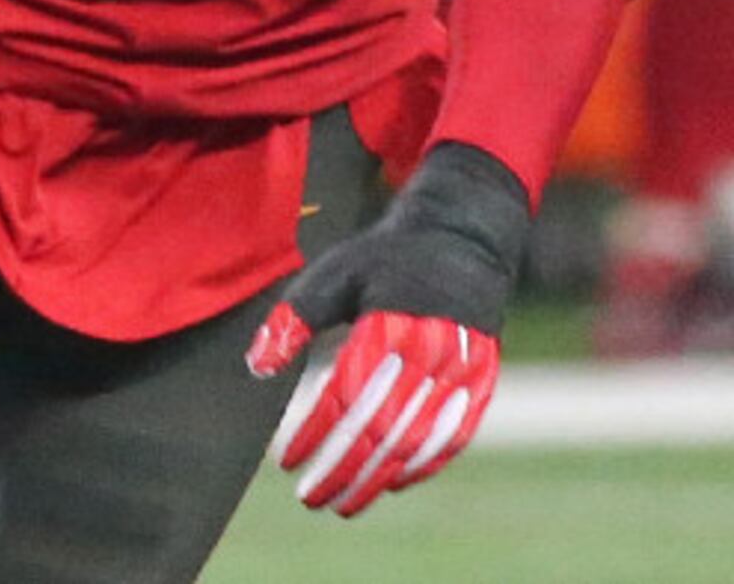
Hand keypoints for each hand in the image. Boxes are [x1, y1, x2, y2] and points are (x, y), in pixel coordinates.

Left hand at [246, 142, 529, 516]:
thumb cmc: (383, 259)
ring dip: (379, 477)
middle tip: (310, 497)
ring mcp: (462, 370)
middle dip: (342, 468)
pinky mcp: (482, 380)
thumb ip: (294, 320)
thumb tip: (257, 368)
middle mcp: (430, 353)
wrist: (461, 239)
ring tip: (345, 501)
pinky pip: (455, 434)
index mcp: (388, 326)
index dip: (314, 433)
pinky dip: (424, 463)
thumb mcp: (331, 275)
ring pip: (418, 440)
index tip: (286, 461)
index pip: (345, 396)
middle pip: (382, 428)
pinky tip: (395, 481)